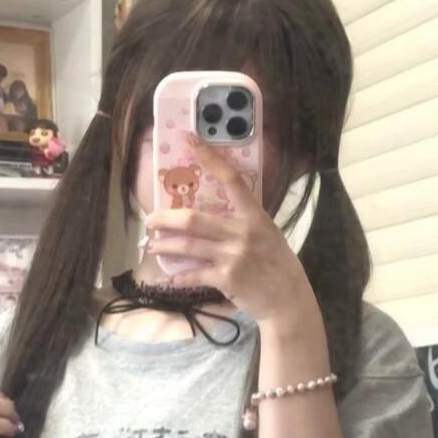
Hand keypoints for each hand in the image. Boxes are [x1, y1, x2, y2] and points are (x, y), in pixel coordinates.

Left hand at [145, 134, 314, 326]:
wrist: (287, 298)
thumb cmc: (276, 265)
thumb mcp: (267, 234)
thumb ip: (243, 223)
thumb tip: (213, 217)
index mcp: (254, 216)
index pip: (231, 179)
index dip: (210, 157)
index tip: (190, 139)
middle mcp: (242, 232)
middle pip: (194, 219)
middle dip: (165, 219)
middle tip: (150, 219)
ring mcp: (233, 256)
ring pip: (188, 246)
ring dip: (164, 246)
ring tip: (151, 246)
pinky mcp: (227, 278)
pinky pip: (194, 275)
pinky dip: (178, 277)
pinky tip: (170, 278)